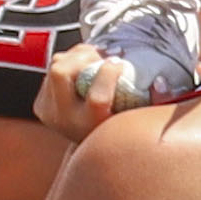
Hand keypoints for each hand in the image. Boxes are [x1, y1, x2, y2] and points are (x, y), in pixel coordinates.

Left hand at [35, 44, 159, 141]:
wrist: (91, 144)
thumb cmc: (122, 123)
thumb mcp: (139, 115)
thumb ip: (156, 100)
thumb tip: (159, 81)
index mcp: (92, 126)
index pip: (96, 97)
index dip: (109, 72)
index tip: (120, 63)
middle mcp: (65, 121)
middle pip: (62, 72)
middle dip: (84, 56)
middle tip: (104, 54)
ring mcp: (48, 112)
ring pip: (56, 64)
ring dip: (78, 55)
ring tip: (97, 56)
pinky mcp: (40, 104)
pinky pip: (52, 67)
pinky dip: (70, 59)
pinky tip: (86, 65)